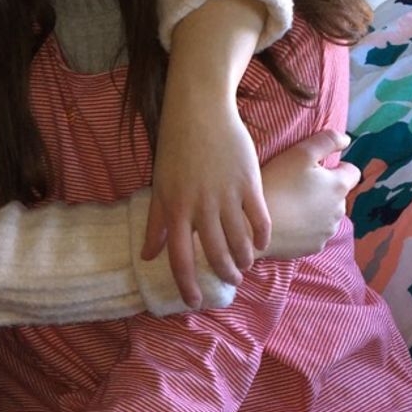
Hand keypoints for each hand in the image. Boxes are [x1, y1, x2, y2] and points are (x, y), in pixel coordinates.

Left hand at [145, 96, 269, 306]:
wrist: (200, 110)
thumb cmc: (176, 147)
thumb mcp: (160, 185)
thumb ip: (156, 223)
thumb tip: (149, 255)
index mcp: (174, 209)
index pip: (179, 258)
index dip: (186, 284)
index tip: (193, 302)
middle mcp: (200, 206)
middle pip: (215, 254)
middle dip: (224, 273)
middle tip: (230, 280)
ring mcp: (226, 195)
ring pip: (240, 241)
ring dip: (244, 259)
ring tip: (245, 265)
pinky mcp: (249, 182)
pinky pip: (260, 219)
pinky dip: (262, 236)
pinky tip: (262, 244)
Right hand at [260, 129, 359, 258]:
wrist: (252, 226)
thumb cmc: (276, 184)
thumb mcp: (300, 153)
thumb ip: (327, 141)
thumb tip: (346, 140)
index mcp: (338, 186)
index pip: (352, 172)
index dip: (336, 167)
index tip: (315, 169)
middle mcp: (339, 211)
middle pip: (338, 195)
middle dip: (323, 189)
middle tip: (296, 186)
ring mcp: (327, 232)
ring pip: (327, 215)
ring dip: (315, 209)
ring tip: (290, 205)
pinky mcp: (313, 247)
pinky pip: (315, 233)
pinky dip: (306, 227)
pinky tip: (288, 222)